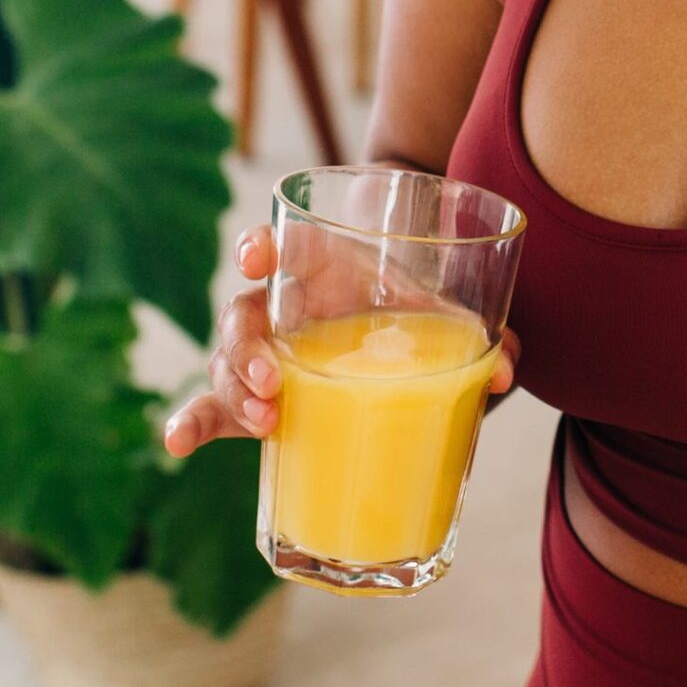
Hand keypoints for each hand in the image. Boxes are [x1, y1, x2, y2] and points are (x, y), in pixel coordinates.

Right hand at [161, 224, 519, 456]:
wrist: (407, 327)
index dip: (263, 244)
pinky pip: (215, 408)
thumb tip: (509, 373)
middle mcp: (286, 306)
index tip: (253, 258)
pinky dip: (192, 423)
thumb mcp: (450, 316)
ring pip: (227, 363)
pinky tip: (176, 444)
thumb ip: (486, 338)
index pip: (285, 242)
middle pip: (245, 315)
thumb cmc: (421, 309)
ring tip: (265, 420)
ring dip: (233, 390)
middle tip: (276, 380)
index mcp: (326, 266)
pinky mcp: (260, 398)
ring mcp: (267, 353)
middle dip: (248, 347)